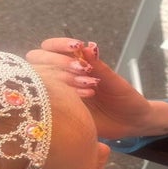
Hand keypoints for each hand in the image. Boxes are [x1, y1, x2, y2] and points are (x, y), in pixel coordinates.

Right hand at [26, 37, 167, 138]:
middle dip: (57, 61)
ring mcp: (58, 95)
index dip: (58, 45)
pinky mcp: (61, 113)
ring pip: (41, 80)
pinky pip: (50, 102)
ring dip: (63, 77)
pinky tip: (87, 96)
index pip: (48, 48)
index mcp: (72, 64)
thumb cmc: (124, 98)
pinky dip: (65, 94)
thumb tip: (87, 46)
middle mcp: (60, 78)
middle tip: (82, 68)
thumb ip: (99, 66)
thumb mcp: (114, 82)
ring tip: (91, 84)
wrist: (131, 123)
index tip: (76, 47)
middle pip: (36, 60)